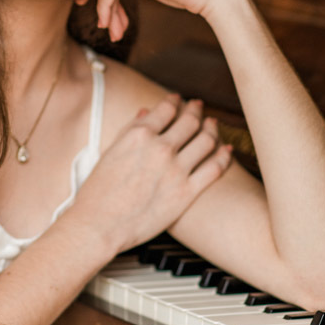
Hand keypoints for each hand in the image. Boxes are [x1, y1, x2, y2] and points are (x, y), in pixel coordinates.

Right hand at [69, 94, 232, 255]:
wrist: (99, 225)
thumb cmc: (98, 192)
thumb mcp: (110, 152)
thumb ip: (130, 129)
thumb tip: (146, 111)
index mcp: (139, 134)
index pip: (166, 108)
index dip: (175, 100)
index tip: (178, 99)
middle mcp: (160, 148)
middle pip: (190, 121)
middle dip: (196, 110)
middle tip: (198, 107)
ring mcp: (176, 170)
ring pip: (206, 140)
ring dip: (213, 129)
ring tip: (213, 125)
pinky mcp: (186, 192)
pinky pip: (214, 169)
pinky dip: (224, 156)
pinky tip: (227, 151)